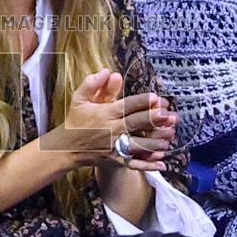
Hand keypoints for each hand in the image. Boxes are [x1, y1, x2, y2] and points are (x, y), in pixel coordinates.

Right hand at [42, 68, 175, 169]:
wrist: (65, 148)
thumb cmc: (75, 120)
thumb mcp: (79, 98)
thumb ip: (93, 84)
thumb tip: (109, 72)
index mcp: (103, 113)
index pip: (125, 106)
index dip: (141, 101)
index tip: (156, 98)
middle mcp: (110, 130)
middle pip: (135, 124)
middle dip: (154, 119)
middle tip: (170, 116)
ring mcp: (113, 147)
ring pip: (137, 145)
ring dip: (155, 141)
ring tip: (170, 136)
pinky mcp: (115, 160)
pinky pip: (133, 164)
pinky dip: (148, 165)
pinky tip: (163, 163)